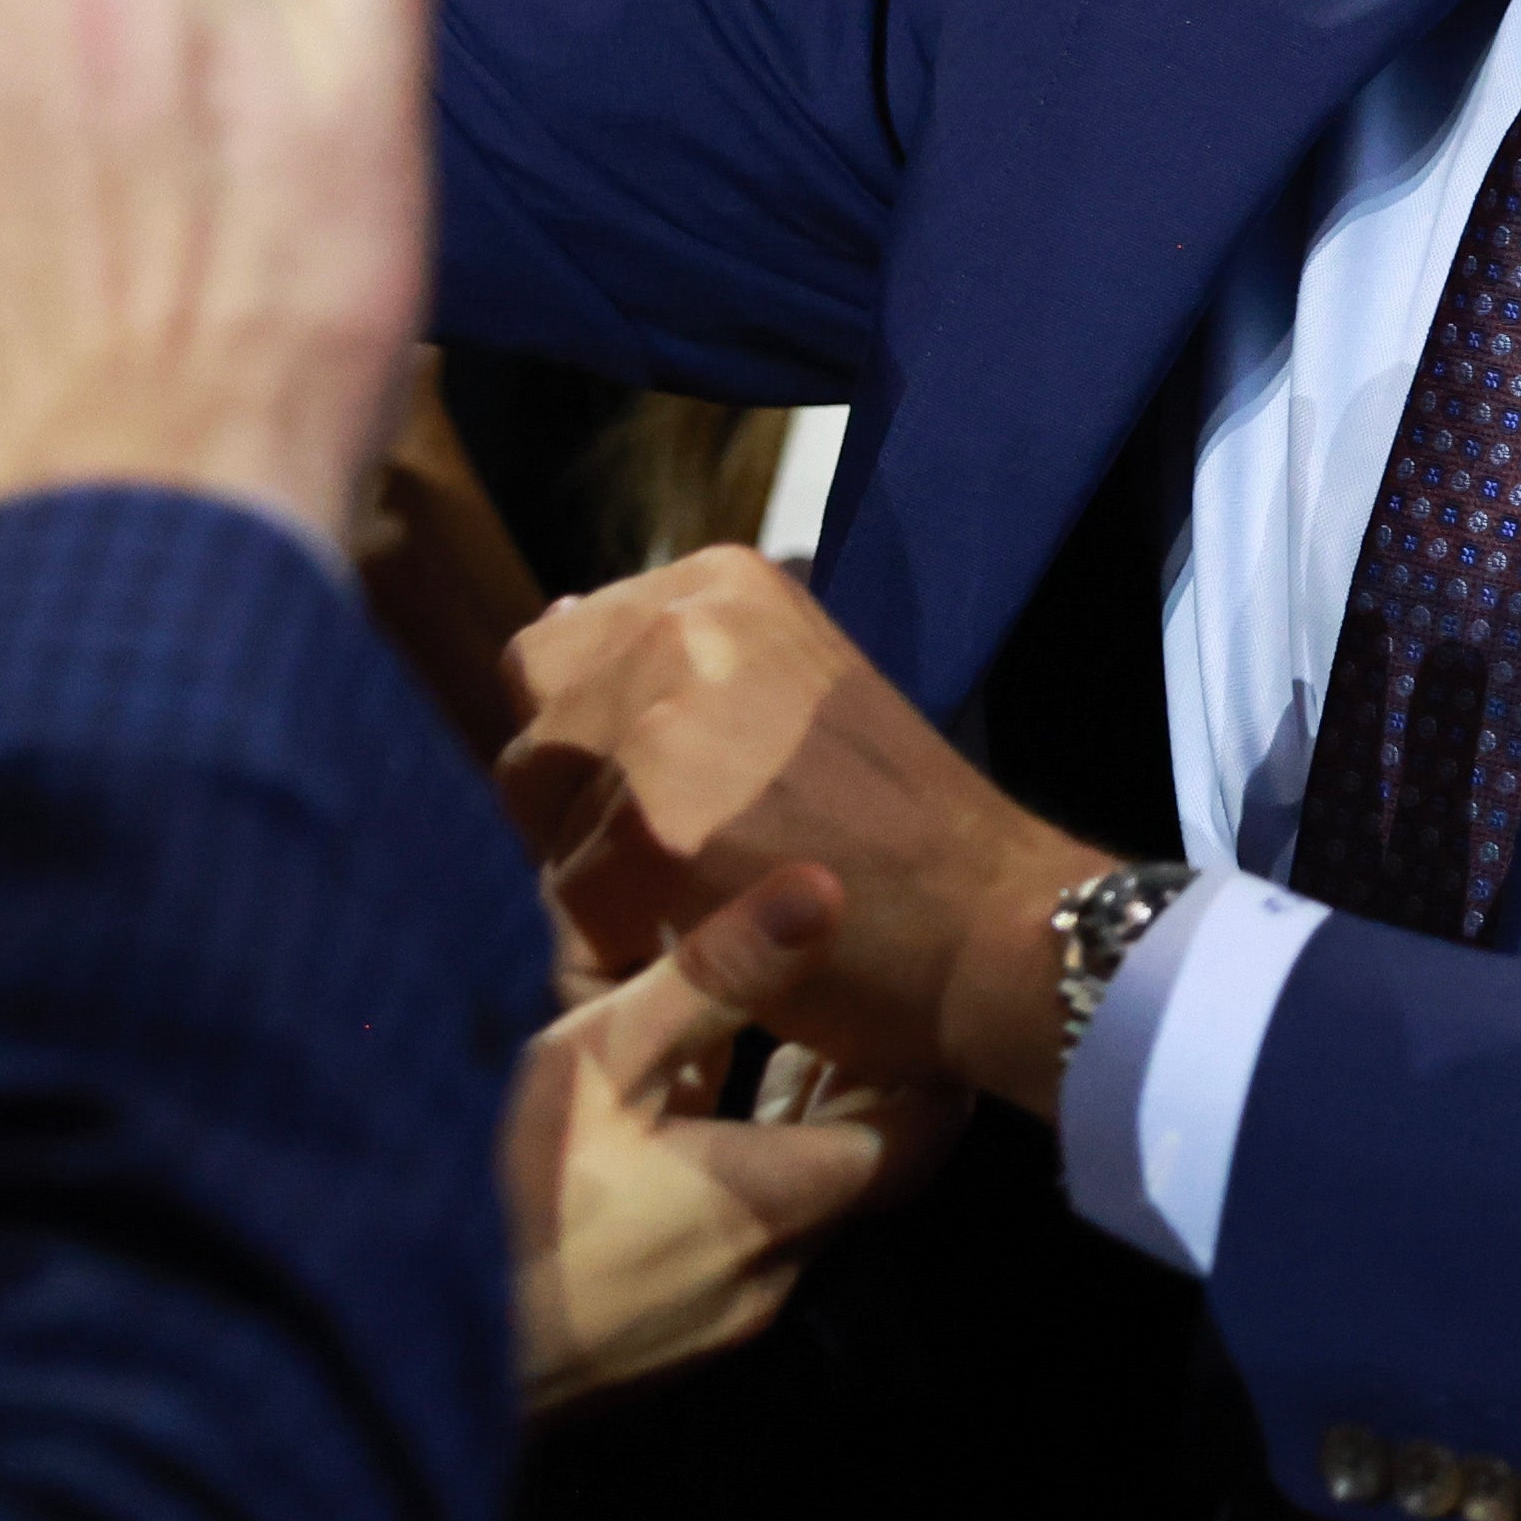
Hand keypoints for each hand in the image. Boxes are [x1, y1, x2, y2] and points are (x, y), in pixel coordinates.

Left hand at [498, 549, 1108, 1109]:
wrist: (987, 923)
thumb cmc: (897, 828)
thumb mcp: (788, 687)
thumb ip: (669, 656)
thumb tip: (551, 619)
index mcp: (718, 582)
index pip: (557, 653)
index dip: (591, 742)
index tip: (671, 792)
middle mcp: (682, 623)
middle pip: (532, 727)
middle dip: (574, 804)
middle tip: (674, 857)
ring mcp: (664, 717)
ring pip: (543, 820)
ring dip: (598, 878)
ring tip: (704, 896)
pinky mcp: (653, 824)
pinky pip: (574, 897)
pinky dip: (625, 938)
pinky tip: (711, 936)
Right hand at [507, 861, 955, 1409]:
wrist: (414, 1357)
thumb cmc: (510, 1198)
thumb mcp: (599, 1060)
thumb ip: (714, 975)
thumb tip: (821, 888)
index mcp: (780, 1198)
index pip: (917, 1133)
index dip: (933, 1065)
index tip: (926, 997)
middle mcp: (772, 1270)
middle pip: (861, 1167)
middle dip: (862, 1084)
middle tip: (858, 1000)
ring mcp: (717, 1316)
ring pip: (796, 1205)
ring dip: (796, 1127)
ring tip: (781, 1041)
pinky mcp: (664, 1337)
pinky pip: (739, 1240)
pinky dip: (741, 1174)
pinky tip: (681, 1123)